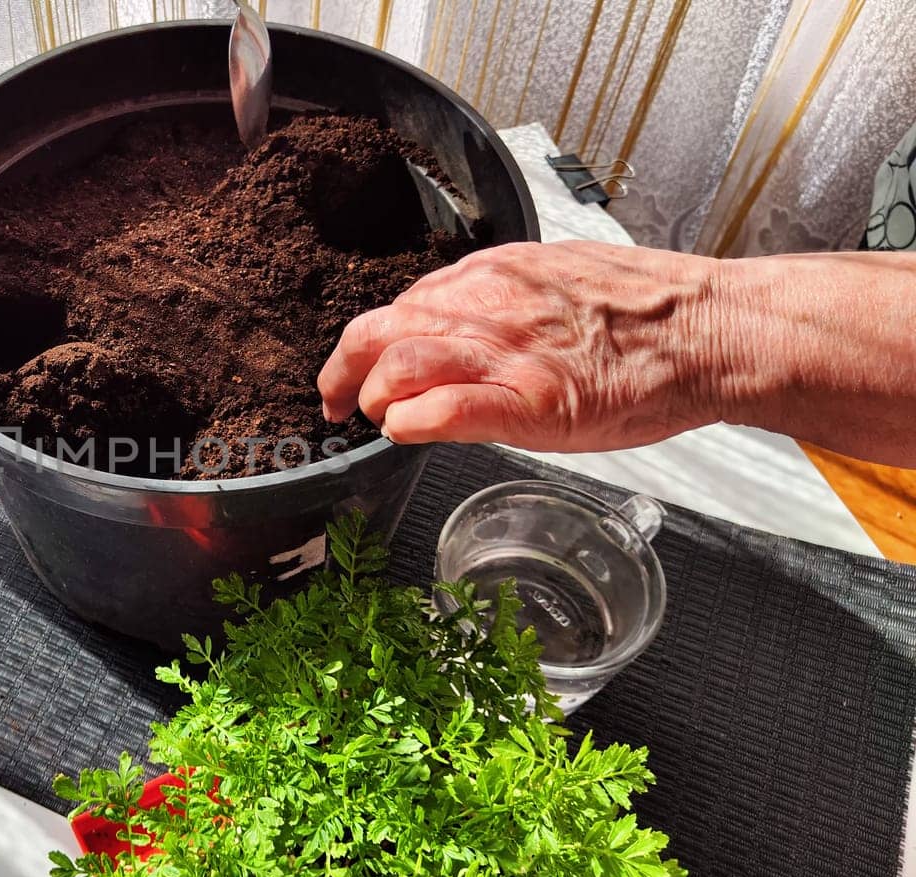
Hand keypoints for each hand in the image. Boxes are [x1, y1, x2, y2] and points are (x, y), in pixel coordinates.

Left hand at [317, 240, 726, 451]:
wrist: (708, 330)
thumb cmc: (644, 312)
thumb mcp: (555, 279)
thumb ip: (498, 299)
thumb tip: (456, 322)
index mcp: (491, 277)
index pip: (399, 307)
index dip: (366, 346)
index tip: (357, 372)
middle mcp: (487, 306)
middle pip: (377, 331)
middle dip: (341, 372)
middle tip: (335, 403)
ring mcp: (506, 354)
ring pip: (399, 363)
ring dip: (374, 399)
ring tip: (379, 421)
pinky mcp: (531, 401)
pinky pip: (445, 408)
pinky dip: (411, 422)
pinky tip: (406, 432)